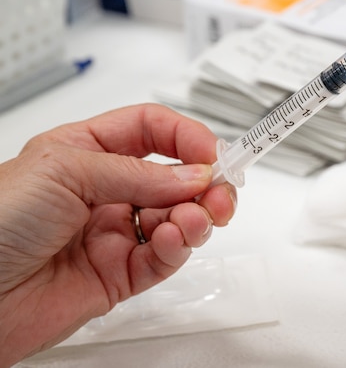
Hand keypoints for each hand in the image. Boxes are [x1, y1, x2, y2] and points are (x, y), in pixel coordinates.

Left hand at [0, 104, 236, 364]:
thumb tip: (193, 176)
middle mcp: (105, 190)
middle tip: (221, 192)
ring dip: (196, 216)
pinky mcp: (118, 274)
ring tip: (193, 220)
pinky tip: (173, 240)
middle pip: (176, 177)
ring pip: (177, 219)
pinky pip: (164, 257)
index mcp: (87, 151)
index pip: (153, 130)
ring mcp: (113, 233)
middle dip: (206, 182)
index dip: (187, 137)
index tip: (214, 153)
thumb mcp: (64, 171)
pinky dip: (178, 247)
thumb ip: (136, 175)